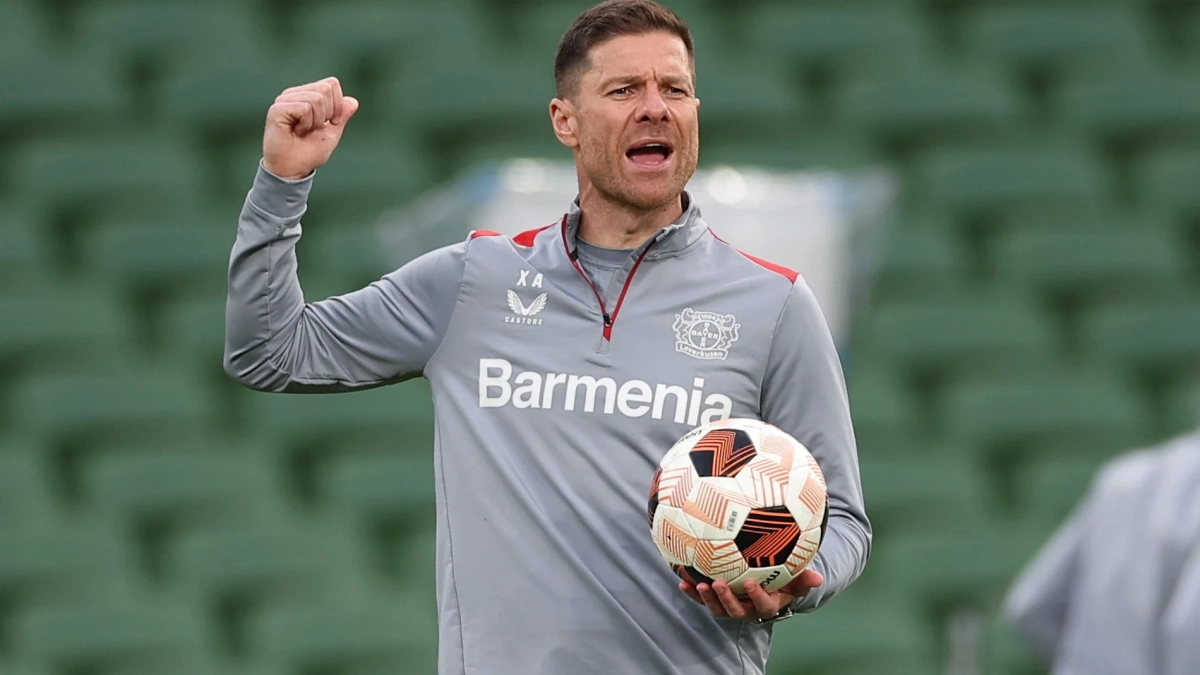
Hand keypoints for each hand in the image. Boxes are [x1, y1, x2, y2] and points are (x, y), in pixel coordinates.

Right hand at [262, 76, 359, 179]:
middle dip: (328, 113)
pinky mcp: (277, 108)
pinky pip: (304, 108)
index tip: (329, 123)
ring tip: (303, 131)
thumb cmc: (309, 153)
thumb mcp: (332, 133)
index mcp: (307, 95)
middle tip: (314, 128)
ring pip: (316, 98)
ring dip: (316, 121)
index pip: (332, 84)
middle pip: (325, 88)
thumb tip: (353, 101)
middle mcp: (295, 94)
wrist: (293, 169)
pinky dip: (306, 124)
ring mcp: (284, 100)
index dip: (338, 105)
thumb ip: (342, 116)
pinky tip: (295, 132)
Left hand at [679, 569, 823, 621]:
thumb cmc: (783, 581)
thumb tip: (817, 577)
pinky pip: (703, 598)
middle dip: (727, 599)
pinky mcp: (716, 599)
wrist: (766, 583)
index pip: (763, 606)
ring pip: (718, 608)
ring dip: (707, 598)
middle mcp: (747, 608)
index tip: (750, 583)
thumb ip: (804, 579)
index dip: (756, 597)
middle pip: (736, 610)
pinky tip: (682, 580)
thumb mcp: (795, 579)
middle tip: (719, 583)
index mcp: (767, 604)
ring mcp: (730, 605)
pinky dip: (692, 591)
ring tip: (700, 584)